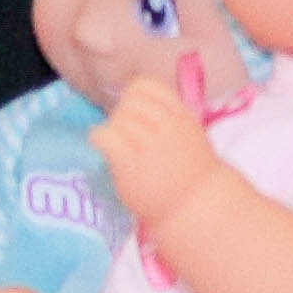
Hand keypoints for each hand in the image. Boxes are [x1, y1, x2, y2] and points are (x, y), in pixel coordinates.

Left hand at [93, 74, 226, 222]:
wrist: (194, 207)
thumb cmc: (187, 172)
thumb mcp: (187, 133)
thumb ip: (165, 114)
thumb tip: (129, 96)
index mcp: (181, 116)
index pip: (146, 86)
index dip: (134, 96)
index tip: (135, 114)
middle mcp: (168, 127)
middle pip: (129, 103)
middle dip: (122, 115)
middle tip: (126, 135)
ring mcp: (150, 146)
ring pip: (118, 119)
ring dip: (113, 130)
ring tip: (119, 147)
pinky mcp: (132, 164)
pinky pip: (105, 136)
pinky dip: (99, 138)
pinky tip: (104, 147)